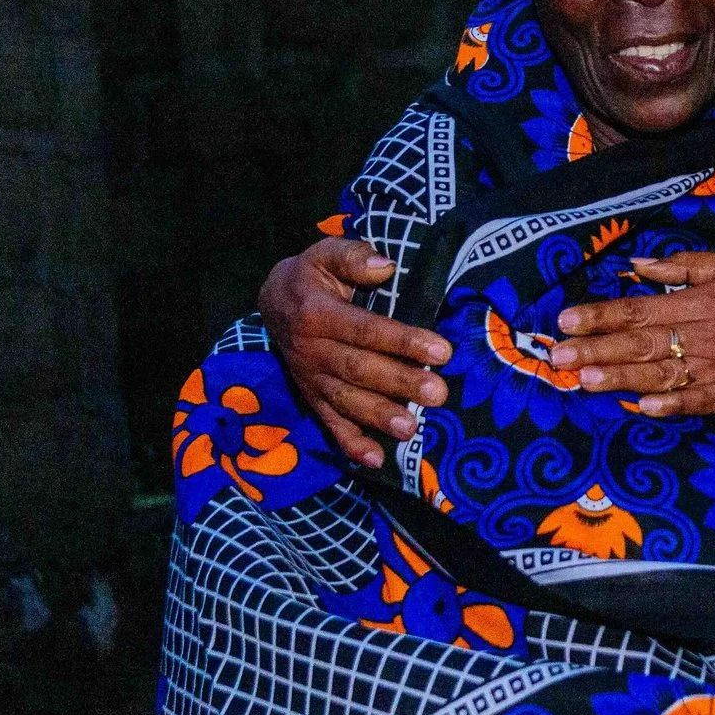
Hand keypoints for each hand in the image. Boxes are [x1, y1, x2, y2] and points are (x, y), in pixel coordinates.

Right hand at [258, 237, 451, 467]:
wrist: (272, 302)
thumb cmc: (311, 276)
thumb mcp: (324, 253)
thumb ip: (352, 256)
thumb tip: (385, 267)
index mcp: (318, 314)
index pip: (366, 330)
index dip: (403, 341)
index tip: (442, 351)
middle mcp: (312, 351)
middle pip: (359, 370)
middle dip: (399, 383)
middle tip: (437, 394)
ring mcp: (311, 379)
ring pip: (346, 401)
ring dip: (378, 417)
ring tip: (411, 429)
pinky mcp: (312, 398)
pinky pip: (330, 424)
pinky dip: (350, 445)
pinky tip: (375, 460)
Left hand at [549, 252, 714, 417]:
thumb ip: (680, 266)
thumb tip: (635, 266)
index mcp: (698, 301)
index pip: (638, 309)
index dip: (600, 315)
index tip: (565, 320)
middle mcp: (702, 335)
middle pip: (640, 345)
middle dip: (596, 350)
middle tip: (558, 357)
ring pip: (661, 374)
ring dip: (621, 379)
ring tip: (585, 381)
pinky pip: (698, 401)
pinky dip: (672, 405)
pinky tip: (644, 407)